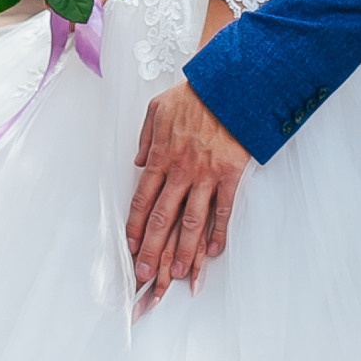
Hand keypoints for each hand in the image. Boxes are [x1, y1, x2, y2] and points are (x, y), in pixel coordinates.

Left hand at [127, 80, 249, 305]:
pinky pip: (223, 209)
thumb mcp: (158, 110)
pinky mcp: (230, 174)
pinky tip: (212, 252)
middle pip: (162, 218)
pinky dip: (218, 232)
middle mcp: (180, 170)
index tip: (130, 249)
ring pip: (191, 221)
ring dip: (183, 251)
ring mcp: (206, 174)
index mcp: (160, 157)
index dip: (134, 228)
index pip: (142, 200)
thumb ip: (145, 137)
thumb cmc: (194, 96)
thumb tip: (138, 162)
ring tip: (178, 275)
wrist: (229, 83)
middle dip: (152, 251)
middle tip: (146, 277)